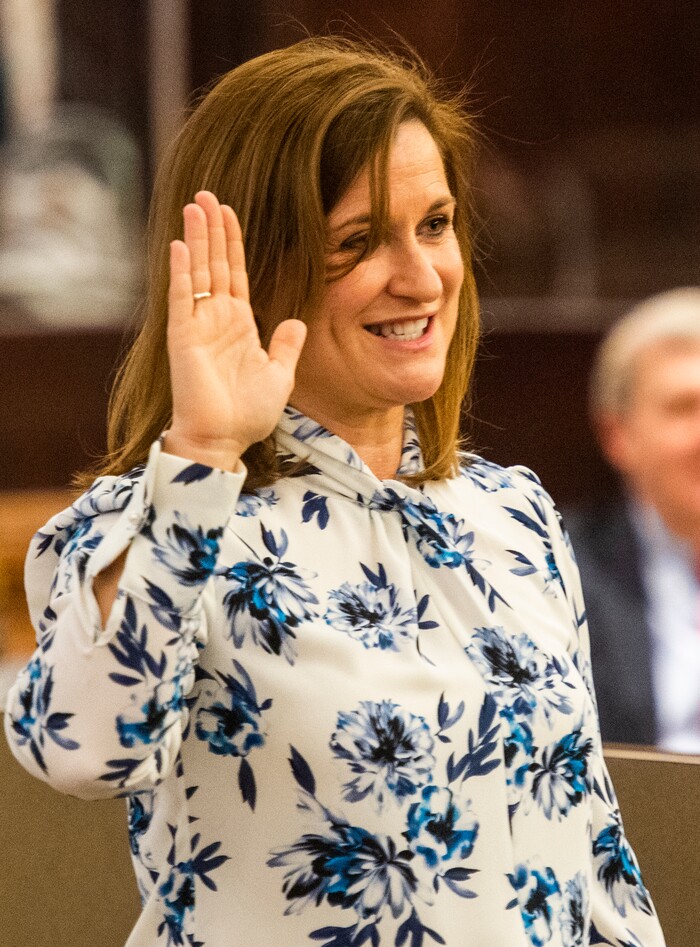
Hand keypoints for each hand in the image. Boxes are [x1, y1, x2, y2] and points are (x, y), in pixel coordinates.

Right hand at [165, 191, 306, 469]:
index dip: (233, 242)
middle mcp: (216, 319)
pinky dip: (181, 272)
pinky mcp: (183, 339)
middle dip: (212, 229)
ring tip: (194, 205)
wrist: (224, 441)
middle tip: (207, 194)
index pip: (235, 273)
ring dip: (196, 239)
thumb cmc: (248, 414)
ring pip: (197, 273)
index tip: (229, 211)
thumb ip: (286, 346)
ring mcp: (198, 326)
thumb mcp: (279, 375)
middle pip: (215, 264)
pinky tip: (181, 245)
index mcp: (239, 324)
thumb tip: (296, 320)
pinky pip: (182, 299)